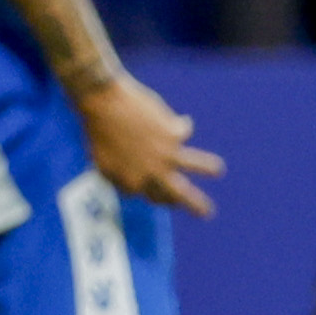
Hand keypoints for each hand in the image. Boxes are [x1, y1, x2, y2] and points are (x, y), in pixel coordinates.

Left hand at [78, 74, 223, 213]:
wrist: (104, 103)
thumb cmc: (97, 132)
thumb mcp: (101, 164)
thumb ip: (118, 179)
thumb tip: (133, 190)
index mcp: (133, 184)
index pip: (154, 197)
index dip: (158, 193)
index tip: (164, 190)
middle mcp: (153, 173)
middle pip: (179, 194)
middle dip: (195, 205)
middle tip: (207, 212)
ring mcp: (166, 153)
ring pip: (195, 165)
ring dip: (208, 168)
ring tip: (218, 170)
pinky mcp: (174, 132)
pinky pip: (185, 129)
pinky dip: (182, 124)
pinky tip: (179, 119)